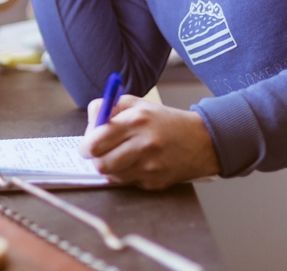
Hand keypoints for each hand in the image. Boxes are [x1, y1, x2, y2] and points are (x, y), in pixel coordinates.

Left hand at [79, 95, 220, 189]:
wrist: (202, 140)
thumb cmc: (163, 120)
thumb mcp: (135, 104)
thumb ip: (106, 109)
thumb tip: (88, 126)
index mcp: (135, 121)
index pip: (95, 142)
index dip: (85, 147)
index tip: (86, 146)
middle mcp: (143, 144)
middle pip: (101, 164)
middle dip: (95, 160)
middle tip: (99, 154)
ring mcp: (151, 166)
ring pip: (112, 177)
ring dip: (111, 169)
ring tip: (119, 157)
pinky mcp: (156, 182)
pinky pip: (129, 183)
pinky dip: (127, 175)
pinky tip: (138, 164)